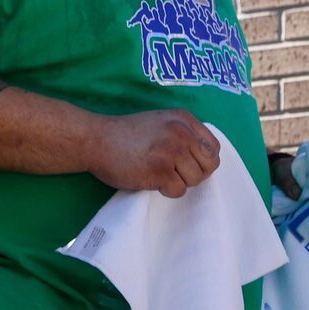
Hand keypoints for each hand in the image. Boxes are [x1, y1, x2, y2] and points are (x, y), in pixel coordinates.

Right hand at [90, 109, 224, 196]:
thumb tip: (206, 157)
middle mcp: (181, 132)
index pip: (213, 148)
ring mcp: (171, 150)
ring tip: (158, 173)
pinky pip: (179, 190)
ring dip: (179, 182)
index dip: (203, 161)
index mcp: (184, 119)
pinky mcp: (160, 170)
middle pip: (209, 165)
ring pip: (195, 179)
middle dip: (195, 174)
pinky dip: (166, 190)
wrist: (94, 139)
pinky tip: (150, 179)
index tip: (187, 164)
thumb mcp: (162, 123)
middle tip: (174, 172)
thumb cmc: (126, 135)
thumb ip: (185, 133)